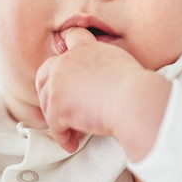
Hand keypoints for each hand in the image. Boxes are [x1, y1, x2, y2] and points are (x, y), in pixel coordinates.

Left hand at [36, 28, 170, 159]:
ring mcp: (58, 83)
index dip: (65, 52)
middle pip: (44, 74)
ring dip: (58, 119)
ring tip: (74, 132)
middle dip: (49, 93)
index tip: (64, 65)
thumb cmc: (137, 88)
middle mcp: (67, 60)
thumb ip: (101, 66)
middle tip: (60, 110)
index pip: (70, 37)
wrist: (134, 100)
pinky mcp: (57, 105)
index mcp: (86, 48)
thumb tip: (97, 84)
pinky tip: (73, 144)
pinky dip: (63, 137)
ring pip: (48, 104)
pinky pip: (54, 126)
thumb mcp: (119, 64)